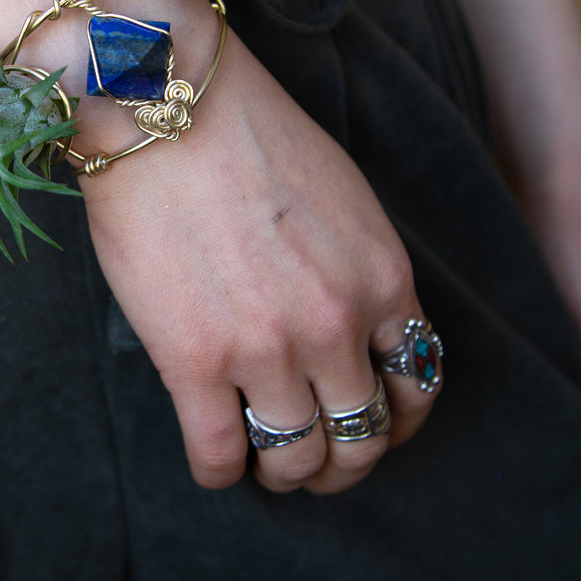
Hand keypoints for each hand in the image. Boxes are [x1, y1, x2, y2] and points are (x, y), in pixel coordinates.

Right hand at [78, 33, 438, 493]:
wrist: (162, 105)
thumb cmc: (245, 131)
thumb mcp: (344, 196)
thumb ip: (358, 267)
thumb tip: (348, 328)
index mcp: (383, 278)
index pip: (418, 383)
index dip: (398, 421)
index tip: (372, 425)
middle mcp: (336, 324)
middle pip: (362, 436)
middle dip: (343, 463)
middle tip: (315, 461)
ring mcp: (266, 348)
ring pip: (296, 458)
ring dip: (285, 475)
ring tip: (264, 466)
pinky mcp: (193, 361)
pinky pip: (219, 455)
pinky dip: (220, 474)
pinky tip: (214, 463)